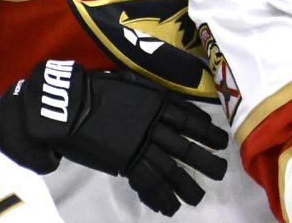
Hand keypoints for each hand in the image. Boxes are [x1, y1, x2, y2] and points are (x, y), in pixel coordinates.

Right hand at [0, 60, 228, 215]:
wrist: (69, 106)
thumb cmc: (94, 90)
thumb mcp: (128, 83)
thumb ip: (146, 93)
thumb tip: (159, 99)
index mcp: (156, 103)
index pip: (188, 118)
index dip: (205, 130)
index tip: (219, 139)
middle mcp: (153, 125)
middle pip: (185, 147)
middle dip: (205, 160)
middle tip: (221, 171)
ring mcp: (140, 145)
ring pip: (170, 169)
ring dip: (186, 185)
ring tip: (199, 197)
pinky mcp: (125, 162)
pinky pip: (147, 183)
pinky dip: (159, 197)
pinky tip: (170, 207)